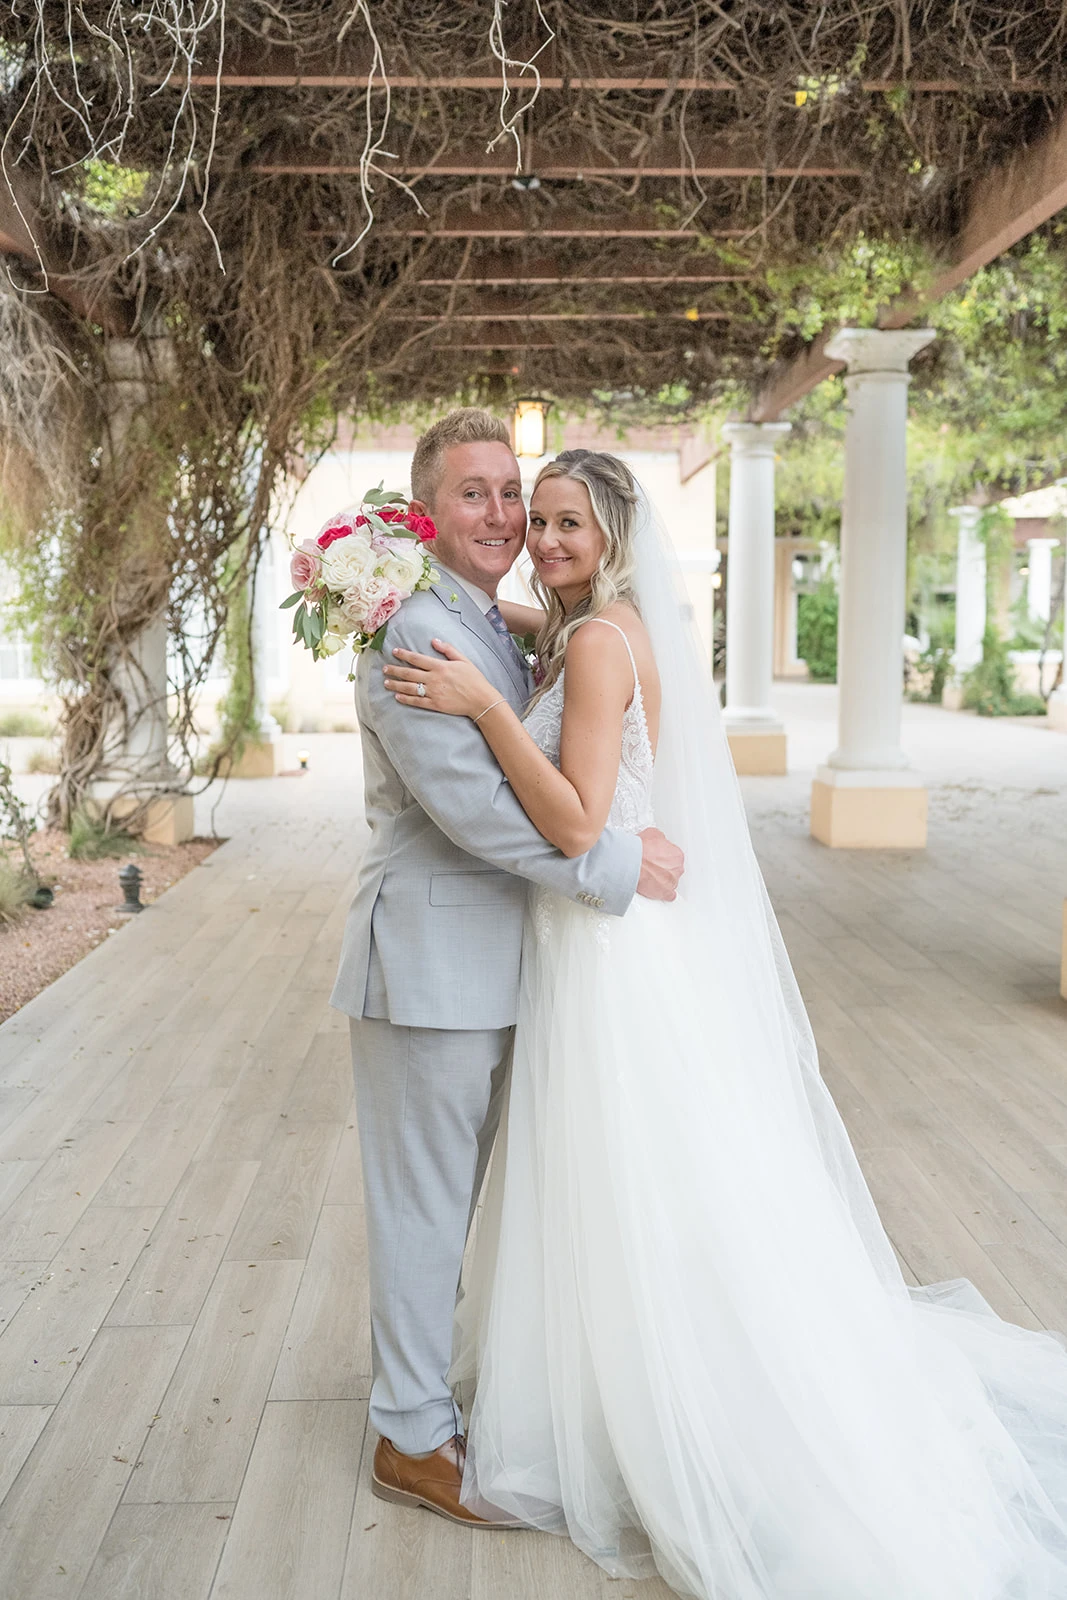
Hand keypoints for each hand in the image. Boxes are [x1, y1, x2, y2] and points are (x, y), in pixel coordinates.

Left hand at [384, 640, 498, 718]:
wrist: (481, 700)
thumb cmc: (474, 679)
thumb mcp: (463, 660)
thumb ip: (448, 650)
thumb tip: (434, 640)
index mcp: (440, 667)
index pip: (417, 659)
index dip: (404, 654)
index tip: (394, 652)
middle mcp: (434, 679)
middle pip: (409, 674)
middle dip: (395, 670)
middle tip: (384, 669)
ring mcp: (434, 693)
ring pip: (410, 688)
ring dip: (396, 685)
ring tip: (386, 683)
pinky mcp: (435, 704)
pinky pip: (417, 702)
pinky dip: (406, 699)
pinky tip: (398, 697)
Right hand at [636, 827, 683, 901]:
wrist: (631, 862)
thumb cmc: (640, 849)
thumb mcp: (653, 834)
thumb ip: (661, 840)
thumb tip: (658, 841)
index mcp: (677, 855)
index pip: (674, 857)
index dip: (664, 857)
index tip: (658, 858)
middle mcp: (677, 869)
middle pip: (673, 869)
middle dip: (664, 868)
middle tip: (653, 866)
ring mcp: (672, 882)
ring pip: (671, 882)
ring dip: (663, 880)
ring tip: (651, 877)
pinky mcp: (665, 893)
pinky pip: (669, 895)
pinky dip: (665, 893)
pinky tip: (659, 890)